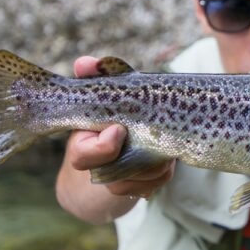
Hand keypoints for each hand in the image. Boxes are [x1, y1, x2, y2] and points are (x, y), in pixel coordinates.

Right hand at [66, 56, 175, 198]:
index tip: (119, 130)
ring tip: (165, 142)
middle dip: (139, 156)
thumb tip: (86, 63)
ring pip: (140, 179)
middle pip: (116, 173)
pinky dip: (166, 170)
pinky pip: (157, 183)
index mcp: (83, 144)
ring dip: (157, 161)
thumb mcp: (102, 92)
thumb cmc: (111, 111)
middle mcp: (97, 168)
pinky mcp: (141, 187)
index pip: (82, 156)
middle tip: (154, 136)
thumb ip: (93, 76)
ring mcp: (118, 182)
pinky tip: (168, 154)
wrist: (120, 144)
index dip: (102, 147)